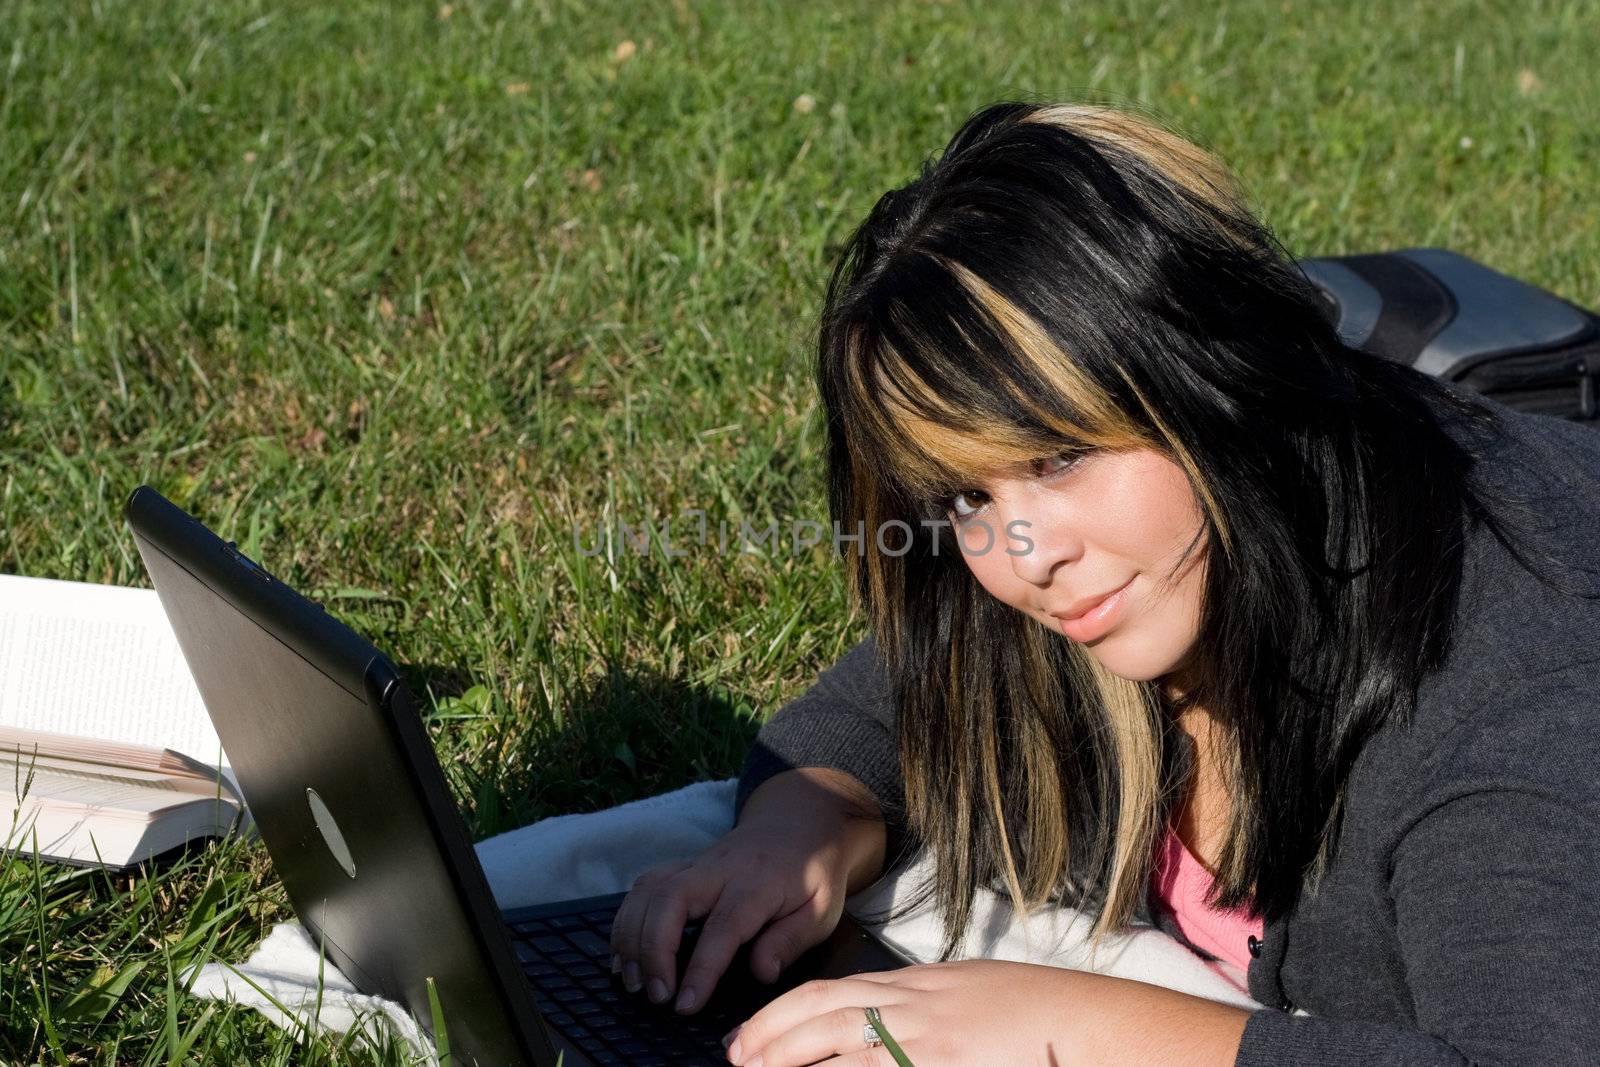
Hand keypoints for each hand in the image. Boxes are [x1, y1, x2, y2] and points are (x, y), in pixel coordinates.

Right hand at [608, 768, 886, 1014]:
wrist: (797, 824)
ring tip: (631, 981)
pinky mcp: (680, 867)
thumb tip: (762, 973)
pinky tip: (624, 956)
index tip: (685, 1006)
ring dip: (631, 936)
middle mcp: (719, 870)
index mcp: (757, 884)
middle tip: (654, 995)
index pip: (723, 927)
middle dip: (653, 949)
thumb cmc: (810, 874)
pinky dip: (625, 921)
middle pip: (671, 898)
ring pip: (649, 890)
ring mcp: (694, 865)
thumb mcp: (820, 909)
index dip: (701, 969)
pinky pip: (642, 888)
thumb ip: (790, 940)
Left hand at [722, 960, 1254, 1066]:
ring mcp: (924, 1042)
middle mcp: (910, 1008)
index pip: (828, 994)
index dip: (780, 1016)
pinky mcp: (939, 1066)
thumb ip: (916, 1006)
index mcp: (912, 986)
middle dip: (769, 1040)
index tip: (747, 1039)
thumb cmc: (1027, 1009)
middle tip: (736, 1062)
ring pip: (840, 1049)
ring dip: (794, 1064)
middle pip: (820, 1018)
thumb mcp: (962, 994)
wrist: (1082, 1021)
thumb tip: (873, 1023)